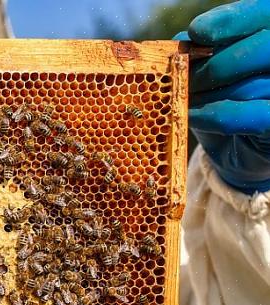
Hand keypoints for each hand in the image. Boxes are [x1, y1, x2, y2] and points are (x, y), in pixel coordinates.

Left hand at [177, 0, 269, 193]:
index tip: (197, 32)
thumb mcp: (209, 72)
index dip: (232, 20)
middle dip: (216, 63)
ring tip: (184, 100)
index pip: (263, 13)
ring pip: (252, 84)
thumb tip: (182, 42)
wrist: (235, 150)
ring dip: (208, 93)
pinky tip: (192, 116)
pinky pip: (250, 116)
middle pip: (262, 46)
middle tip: (185, 79)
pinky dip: (215, 115)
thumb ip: (199, 52)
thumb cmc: (222, 101)